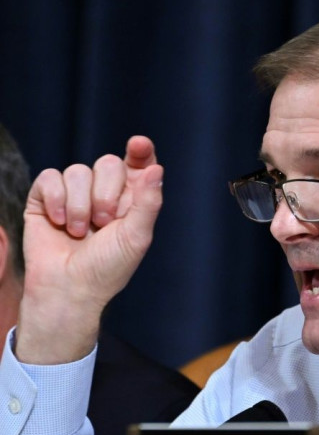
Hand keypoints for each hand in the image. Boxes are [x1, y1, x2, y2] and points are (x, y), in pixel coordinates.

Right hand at [15, 136, 162, 363]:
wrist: (69, 288)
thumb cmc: (108, 268)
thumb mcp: (136, 236)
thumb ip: (148, 202)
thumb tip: (156, 169)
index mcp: (132, 198)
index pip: (139, 163)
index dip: (140, 151)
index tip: (139, 145)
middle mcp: (104, 191)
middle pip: (108, 163)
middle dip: (106, 194)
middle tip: (104, 223)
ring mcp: (75, 193)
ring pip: (78, 170)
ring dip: (80, 205)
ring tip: (81, 232)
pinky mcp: (46, 197)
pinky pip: (50, 177)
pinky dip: (56, 200)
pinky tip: (59, 223)